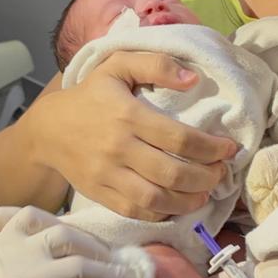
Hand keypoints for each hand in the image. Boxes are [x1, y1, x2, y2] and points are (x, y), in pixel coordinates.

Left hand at [0, 206, 138, 277]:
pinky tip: (43, 230)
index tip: (132, 276)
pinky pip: (5, 215)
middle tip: (113, 263)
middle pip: (62, 236)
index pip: (77, 268)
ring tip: (81, 245)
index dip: (109, 273)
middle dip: (94, 248)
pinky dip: (26, 217)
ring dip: (63, 226)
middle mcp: (6, 256)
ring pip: (35, 216)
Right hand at [25, 51, 237, 219]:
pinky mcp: (101, 195)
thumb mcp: (118, 65)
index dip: (212, 148)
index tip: (229, 149)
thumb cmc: (91, 94)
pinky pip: (137, 212)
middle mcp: (118, 148)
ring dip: (190, 201)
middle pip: (173, 174)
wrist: (47, 130)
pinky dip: (163, 213)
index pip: (180, 139)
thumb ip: (156, 63)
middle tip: (221, 172)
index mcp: (127, 115)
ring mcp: (108, 175)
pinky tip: (177, 204)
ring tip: (205, 192)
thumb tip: (193, 78)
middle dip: (207, 177)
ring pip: (157, 199)